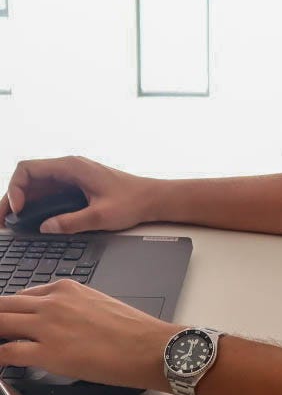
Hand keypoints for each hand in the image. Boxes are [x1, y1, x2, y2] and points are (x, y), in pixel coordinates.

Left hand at [0, 281, 179, 390]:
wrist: (147, 346)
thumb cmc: (132, 330)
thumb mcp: (96, 304)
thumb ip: (69, 307)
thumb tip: (54, 323)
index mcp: (66, 289)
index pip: (21, 296)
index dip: (8, 312)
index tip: (7, 322)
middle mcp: (53, 303)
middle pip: (2, 306)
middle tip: (0, 331)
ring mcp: (47, 326)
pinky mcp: (46, 352)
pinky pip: (5, 352)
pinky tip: (1, 363)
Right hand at [1, 155, 158, 233]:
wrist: (154, 199)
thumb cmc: (133, 201)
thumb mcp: (101, 215)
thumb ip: (72, 222)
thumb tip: (45, 228)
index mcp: (72, 167)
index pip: (28, 169)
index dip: (14, 188)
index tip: (17, 210)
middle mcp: (69, 169)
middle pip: (27, 179)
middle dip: (11, 199)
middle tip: (2, 222)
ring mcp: (71, 178)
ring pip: (35, 187)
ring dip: (21, 203)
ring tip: (10, 223)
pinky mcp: (76, 188)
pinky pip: (48, 193)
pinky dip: (35, 205)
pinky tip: (29, 221)